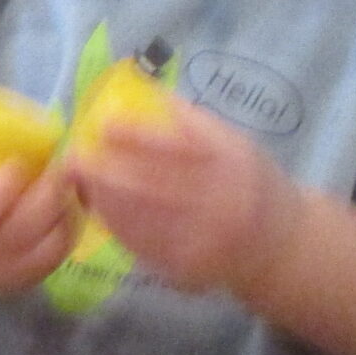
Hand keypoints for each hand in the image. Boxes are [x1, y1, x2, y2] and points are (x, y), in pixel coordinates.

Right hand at [0, 90, 76, 333]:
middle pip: (28, 225)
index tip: (23, 157)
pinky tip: (72, 203)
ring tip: (71, 180)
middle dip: (53, 189)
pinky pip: (58, 256)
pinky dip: (71, 228)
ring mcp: (3, 271)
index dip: (12, 179)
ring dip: (68, 209)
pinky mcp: (23, 280)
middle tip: (65, 160)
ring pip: (51, 245)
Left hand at [68, 99, 302, 296]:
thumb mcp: (236, 145)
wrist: (281, 246)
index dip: (138, 136)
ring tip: (80, 179)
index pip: (181, 147)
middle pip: (154, 185)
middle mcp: (224, 203)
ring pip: (142, 217)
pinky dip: (115, 223)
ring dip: (104, 197)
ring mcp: (207, 240)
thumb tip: (141, 86)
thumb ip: (194, 123)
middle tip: (74, 156)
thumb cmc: (252, 183)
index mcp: (235, 163)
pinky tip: (99, 207)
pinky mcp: (190, 268)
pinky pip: (143, 244)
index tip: (104, 124)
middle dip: (107, 170)